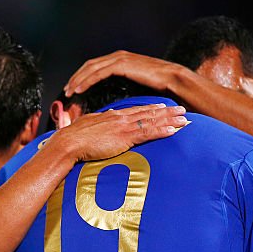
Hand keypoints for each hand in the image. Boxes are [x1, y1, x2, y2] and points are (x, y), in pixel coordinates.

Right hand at [49, 103, 186, 161]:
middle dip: (167, 112)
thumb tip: (108, 118)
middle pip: (149, 113)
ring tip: (184, 119)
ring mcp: (124, 127)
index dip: (153, 109)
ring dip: (170, 120)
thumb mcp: (90, 126)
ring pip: (152, 121)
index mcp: (113, 116)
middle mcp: (121, 118)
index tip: (165, 108)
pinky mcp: (124, 137)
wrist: (68, 143)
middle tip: (182, 110)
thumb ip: (101, 122)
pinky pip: (147, 133)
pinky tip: (173, 130)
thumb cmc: (74, 139)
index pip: (138, 111)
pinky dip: (161, 131)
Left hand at [64, 51, 183, 96]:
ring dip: (78, 79)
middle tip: (66, 90)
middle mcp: (117, 56)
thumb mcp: (136, 86)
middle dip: (76, 78)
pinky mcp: (121, 65)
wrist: (172, 80)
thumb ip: (124, 87)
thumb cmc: (158, 87)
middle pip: (89, 66)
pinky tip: (79, 89)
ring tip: (69, 91)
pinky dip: (87, 81)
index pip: (95, 67)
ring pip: (91, 68)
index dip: (82, 77)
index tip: (73, 88)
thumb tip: (115, 99)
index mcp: (120, 60)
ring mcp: (119, 59)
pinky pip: (98, 73)